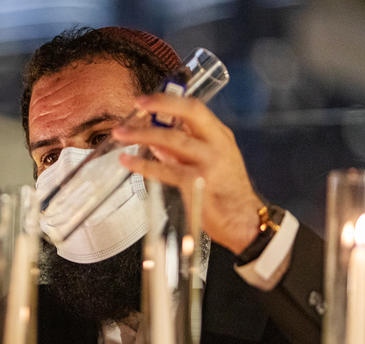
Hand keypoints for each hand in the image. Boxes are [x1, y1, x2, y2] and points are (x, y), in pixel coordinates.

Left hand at [113, 94, 261, 254]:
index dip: (170, 100)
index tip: (148, 99)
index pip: (196, 108)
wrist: (243, 222)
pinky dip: (143, 165)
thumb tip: (155, 143)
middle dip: (160, 104)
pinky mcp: (196, 182)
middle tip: (137, 104)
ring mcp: (208, 162)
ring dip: (143, 134)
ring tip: (121, 134)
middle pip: (189, 113)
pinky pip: (164, 170)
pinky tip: (128, 162)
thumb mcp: (211, 163)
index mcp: (220, 136)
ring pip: (172, 139)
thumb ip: (184, 152)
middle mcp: (217, 144)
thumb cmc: (227, 194)